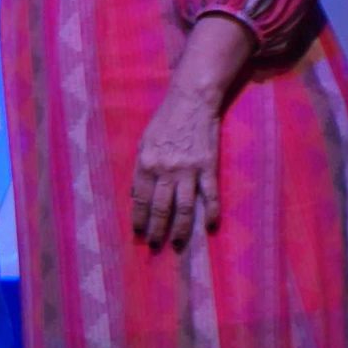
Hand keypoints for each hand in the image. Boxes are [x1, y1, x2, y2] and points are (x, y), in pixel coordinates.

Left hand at [133, 86, 222, 249]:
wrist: (191, 101)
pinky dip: (210, 212)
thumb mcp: (143, 142)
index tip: (138, 233)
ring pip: (183, 207)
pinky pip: (209, 195)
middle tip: (156, 246)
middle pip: (160, 208)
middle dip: (157, 230)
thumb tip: (137, 195)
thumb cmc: (164, 121)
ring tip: (178, 244)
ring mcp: (188, 170)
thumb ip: (141, 168)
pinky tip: (209, 226)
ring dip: (180, 229)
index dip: (139, 218)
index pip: (139, 199)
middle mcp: (164, 170)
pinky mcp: (208, 167)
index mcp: (145, 163)